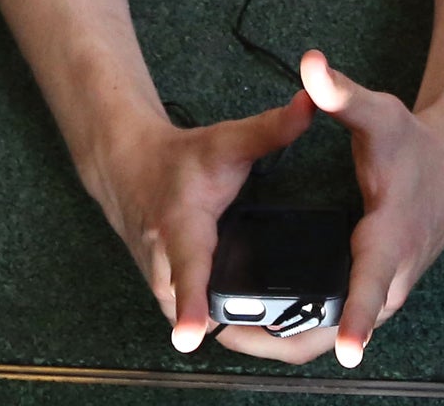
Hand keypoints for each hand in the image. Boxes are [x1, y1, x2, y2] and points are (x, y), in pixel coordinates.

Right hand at [86, 90, 317, 353]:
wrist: (130, 172)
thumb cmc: (182, 160)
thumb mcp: (226, 141)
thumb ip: (271, 128)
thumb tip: (312, 102)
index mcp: (180, 227)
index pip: (187, 268)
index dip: (190, 303)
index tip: (190, 335)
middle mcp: (167, 267)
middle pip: (201, 313)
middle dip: (247, 331)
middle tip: (303, 340)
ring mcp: (166, 288)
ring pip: (207, 325)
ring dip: (248, 335)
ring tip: (305, 340)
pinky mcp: (172, 299)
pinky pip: (207, 322)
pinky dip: (238, 328)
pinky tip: (279, 329)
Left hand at [211, 48, 443, 367]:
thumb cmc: (412, 144)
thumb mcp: (379, 114)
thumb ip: (341, 94)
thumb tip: (310, 63)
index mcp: (390, 236)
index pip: (373, 281)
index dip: (358, 314)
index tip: (348, 347)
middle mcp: (391, 275)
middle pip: (341, 327)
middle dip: (289, 338)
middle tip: (229, 337)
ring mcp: (386, 292)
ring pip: (335, 334)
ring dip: (288, 340)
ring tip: (231, 337)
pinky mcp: (378, 295)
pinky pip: (336, 324)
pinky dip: (303, 330)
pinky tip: (263, 326)